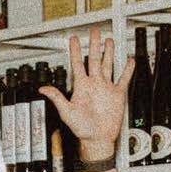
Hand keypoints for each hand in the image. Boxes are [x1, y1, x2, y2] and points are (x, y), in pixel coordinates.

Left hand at [39, 27, 134, 161]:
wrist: (97, 138)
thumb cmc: (82, 128)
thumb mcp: (67, 112)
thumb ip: (57, 98)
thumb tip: (42, 89)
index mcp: (81, 86)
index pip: (78, 64)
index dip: (75, 51)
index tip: (73, 39)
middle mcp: (94, 84)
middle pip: (94, 59)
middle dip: (94, 45)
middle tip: (94, 32)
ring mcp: (106, 88)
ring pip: (108, 65)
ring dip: (108, 53)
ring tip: (109, 41)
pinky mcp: (117, 95)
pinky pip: (123, 79)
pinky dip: (127, 70)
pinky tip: (128, 61)